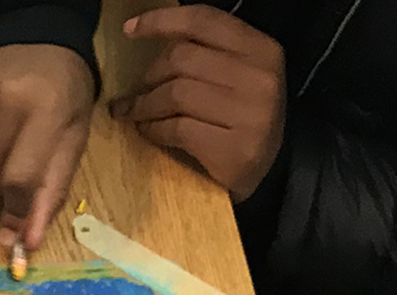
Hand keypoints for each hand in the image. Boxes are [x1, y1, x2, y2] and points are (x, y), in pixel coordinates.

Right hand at [0, 44, 95, 249]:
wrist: (35, 42)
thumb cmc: (61, 96)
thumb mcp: (70, 141)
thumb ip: (49, 193)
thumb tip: (25, 244)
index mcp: (44, 109)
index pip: (20, 179)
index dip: (17, 210)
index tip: (17, 223)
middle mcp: (1, 100)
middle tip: (11, 167)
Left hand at [113, 6, 284, 200]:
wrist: (266, 173)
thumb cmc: (240, 121)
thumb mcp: (234, 77)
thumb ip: (204, 55)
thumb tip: (152, 42)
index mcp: (260, 49)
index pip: (203, 20)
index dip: (161, 20)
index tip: (130, 29)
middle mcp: (259, 76)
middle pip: (182, 58)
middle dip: (150, 77)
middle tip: (137, 93)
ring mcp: (251, 113)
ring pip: (176, 93)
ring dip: (145, 105)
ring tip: (134, 114)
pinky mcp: (234, 148)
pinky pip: (177, 128)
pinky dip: (154, 130)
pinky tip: (148, 132)